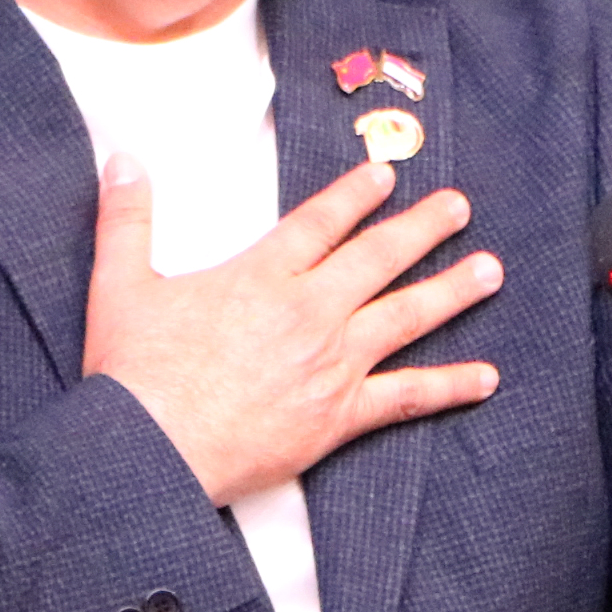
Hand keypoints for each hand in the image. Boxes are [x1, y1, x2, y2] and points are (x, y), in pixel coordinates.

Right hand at [83, 155, 503, 503]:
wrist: (149, 451)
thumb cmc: (134, 374)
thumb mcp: (119, 283)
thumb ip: (126, 218)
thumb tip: (122, 161)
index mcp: (261, 275)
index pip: (321, 221)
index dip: (356, 194)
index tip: (385, 174)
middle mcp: (308, 312)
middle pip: (378, 258)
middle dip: (423, 228)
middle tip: (460, 207)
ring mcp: (331, 364)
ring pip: (406, 317)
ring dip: (452, 291)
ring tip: (491, 271)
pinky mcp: (339, 415)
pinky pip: (407, 397)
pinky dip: (450, 386)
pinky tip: (487, 379)